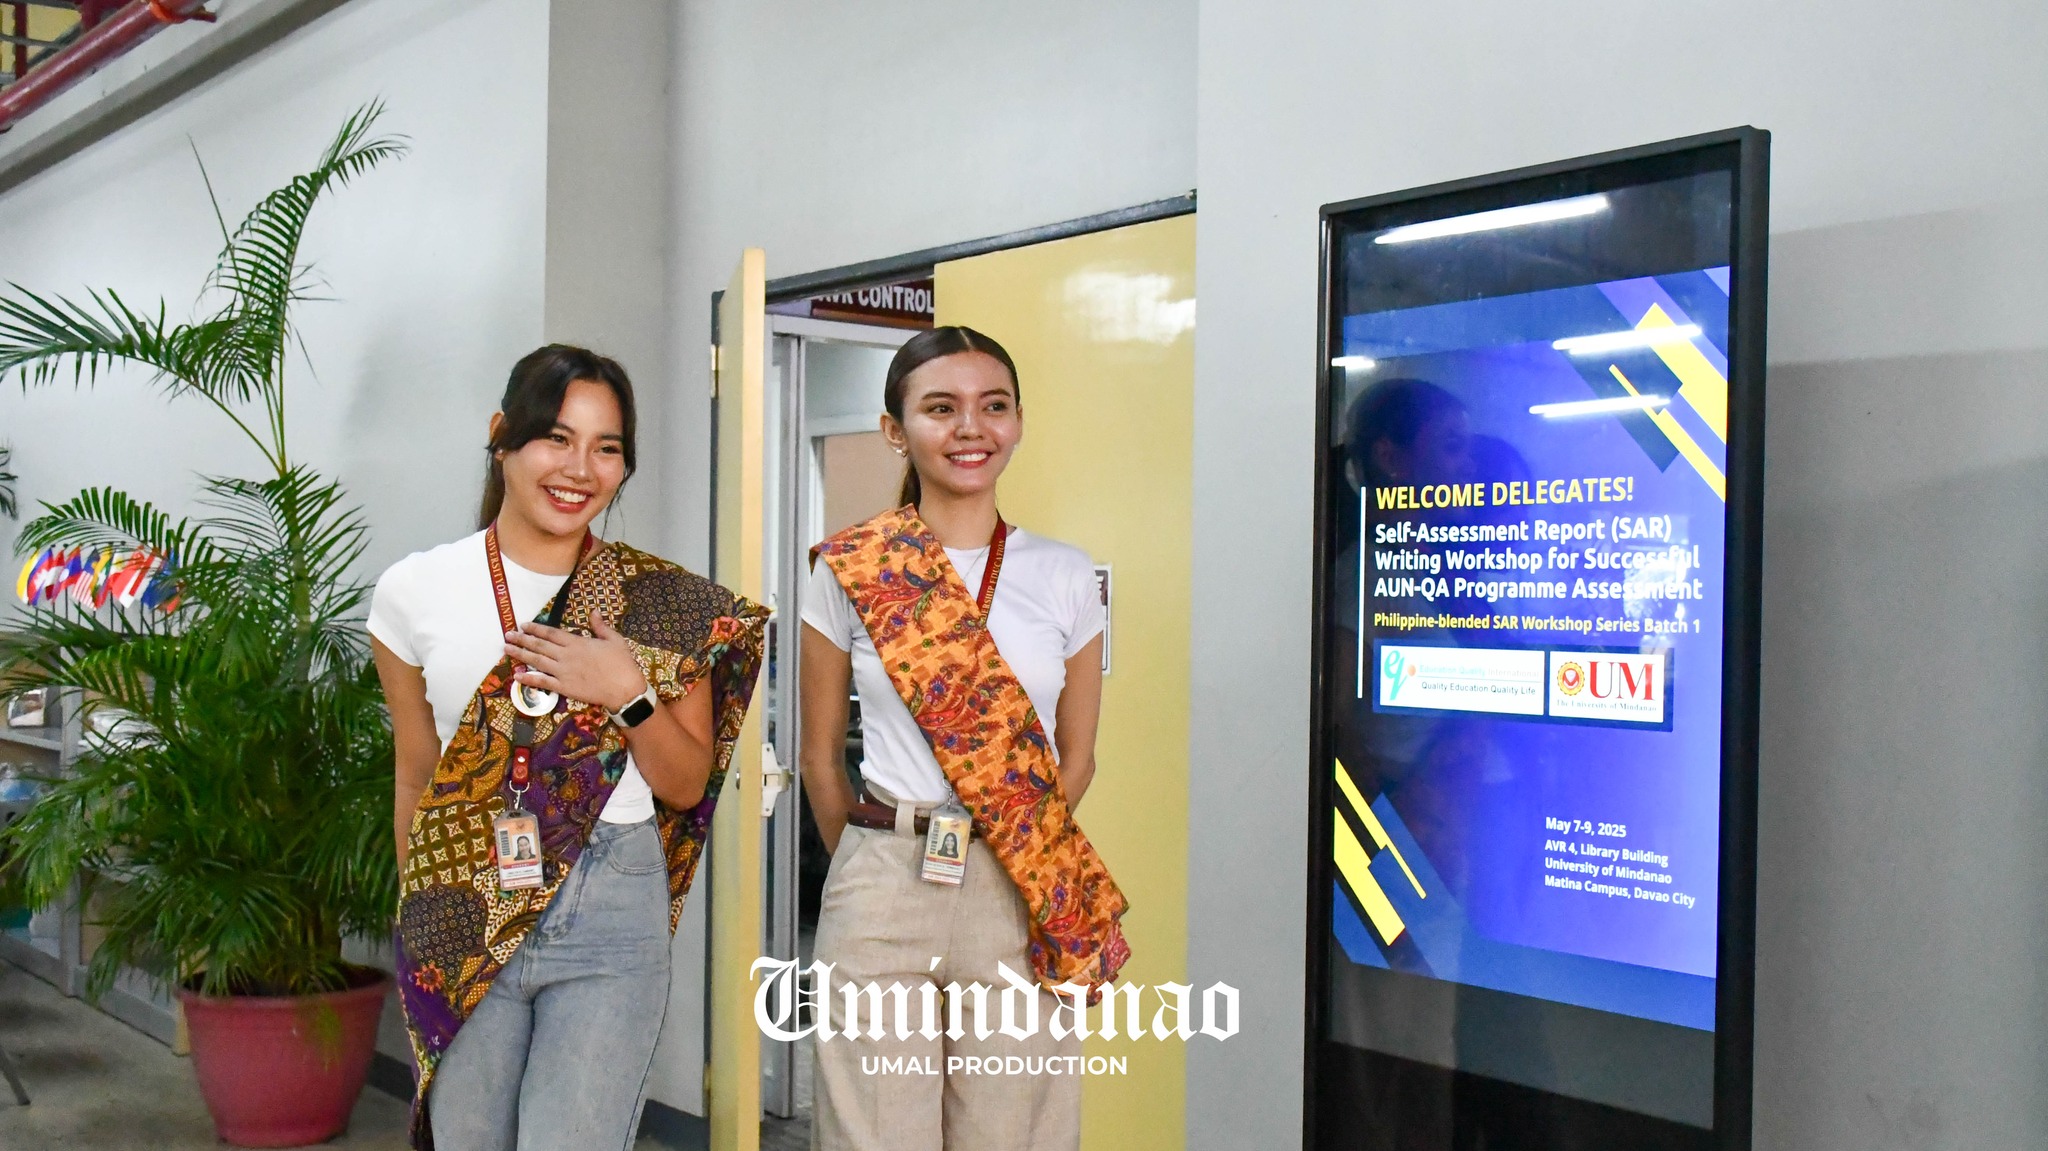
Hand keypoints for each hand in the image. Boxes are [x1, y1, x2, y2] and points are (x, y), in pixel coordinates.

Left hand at [504, 609, 648, 710]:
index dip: (536, 628)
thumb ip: (600, 626)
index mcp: (577, 643)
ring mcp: (563, 672)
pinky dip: (529, 679)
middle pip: (539, 646)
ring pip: (537, 661)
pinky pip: (543, 682)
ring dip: (520, 655)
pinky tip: (518, 676)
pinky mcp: (564, 687)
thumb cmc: (622, 663)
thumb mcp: (614, 640)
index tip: (523, 625)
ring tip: (507, 649)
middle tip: (507, 635)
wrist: (624, 689)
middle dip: (522, 639)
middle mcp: (566, 656)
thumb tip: (594, 611)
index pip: (551, 633)